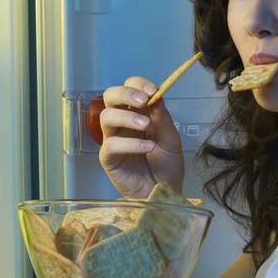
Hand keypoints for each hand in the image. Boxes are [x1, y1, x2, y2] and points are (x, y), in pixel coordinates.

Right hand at [99, 76, 183, 198]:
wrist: (165, 192)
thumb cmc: (167, 165)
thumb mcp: (171, 139)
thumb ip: (162, 118)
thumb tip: (156, 96)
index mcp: (138, 112)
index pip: (129, 87)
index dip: (138, 85)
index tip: (152, 91)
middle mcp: (122, 122)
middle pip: (110, 96)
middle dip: (125, 94)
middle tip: (143, 101)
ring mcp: (113, 139)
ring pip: (106, 117)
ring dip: (126, 117)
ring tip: (145, 126)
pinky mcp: (108, 158)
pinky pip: (112, 144)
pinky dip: (130, 143)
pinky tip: (147, 147)